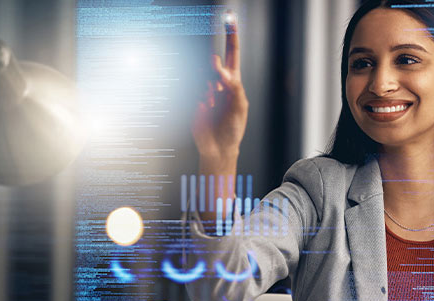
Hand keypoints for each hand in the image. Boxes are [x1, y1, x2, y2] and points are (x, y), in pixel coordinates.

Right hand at [191, 11, 247, 160]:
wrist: (218, 147)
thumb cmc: (233, 128)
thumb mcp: (240, 106)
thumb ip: (233, 85)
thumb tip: (220, 67)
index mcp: (234, 83)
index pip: (232, 54)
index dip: (231, 37)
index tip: (229, 19)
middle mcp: (219, 83)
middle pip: (214, 61)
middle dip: (214, 62)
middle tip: (217, 72)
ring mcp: (205, 89)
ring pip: (202, 73)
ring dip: (209, 87)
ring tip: (213, 102)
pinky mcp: (194, 97)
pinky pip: (194, 87)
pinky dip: (201, 95)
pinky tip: (206, 107)